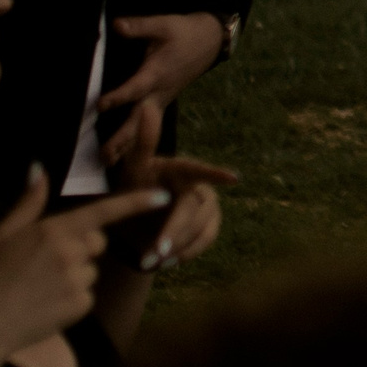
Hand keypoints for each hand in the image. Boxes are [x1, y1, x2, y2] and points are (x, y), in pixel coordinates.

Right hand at [0, 172, 172, 366]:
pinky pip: (87, 295)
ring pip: (90, 270)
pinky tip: (44, 304)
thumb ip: (29, 203)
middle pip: (97, 241)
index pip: (104, 211)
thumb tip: (39, 169)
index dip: (135, 203)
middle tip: (45, 262)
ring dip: (73, 275)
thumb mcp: (2, 235)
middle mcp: (71, 253)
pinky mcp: (81, 306)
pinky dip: (71, 299)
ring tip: (38, 287)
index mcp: (54, 231)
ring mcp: (78, 280)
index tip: (162, 197)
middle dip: (82, 247)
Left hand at [96, 13, 225, 169]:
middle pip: (139, 119)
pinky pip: (148, 126)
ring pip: (143, 128)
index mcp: (158, 73)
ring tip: (107, 164)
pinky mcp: (162, 103)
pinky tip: (121, 155)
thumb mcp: (163, 24)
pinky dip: (135, 142)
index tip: (100, 105)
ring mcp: (162, 100)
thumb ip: (139, 27)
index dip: (119, 96)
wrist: (210, 41)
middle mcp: (160, 92)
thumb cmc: (184, 32)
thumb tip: (116, 25)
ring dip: (126, 146)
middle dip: (122, 138)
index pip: (136, 88)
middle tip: (104, 155)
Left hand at [107, 117, 236, 271]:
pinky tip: (169, 261)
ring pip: (201, 228)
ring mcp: (209, 207)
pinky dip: (187, 253)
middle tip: (156, 253)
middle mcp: (201, 186)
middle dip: (174, 233)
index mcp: (181, 170)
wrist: (135, 223)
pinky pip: (206, 241)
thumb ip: (144, 141)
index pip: (197, 171)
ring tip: (151, 262)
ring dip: (177, 246)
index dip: (214, 174)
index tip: (233, 178)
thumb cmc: (135, 189)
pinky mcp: (212, 226)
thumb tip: (148, 105)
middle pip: (192, 210)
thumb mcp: (133, 169)